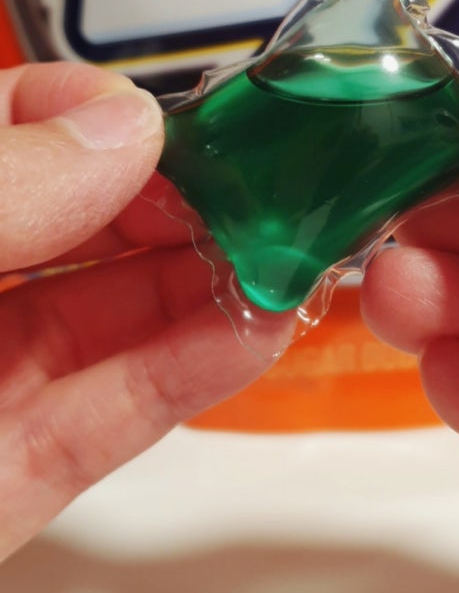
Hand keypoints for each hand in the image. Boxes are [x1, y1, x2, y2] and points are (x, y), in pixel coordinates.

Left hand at [0, 62, 291, 560]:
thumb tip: (122, 128)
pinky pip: (110, 413)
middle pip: (86, 220)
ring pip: (114, 317)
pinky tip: (257, 331)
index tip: (170, 122)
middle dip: (183, 198)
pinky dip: (191, 373)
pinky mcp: (10, 480)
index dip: (96, 113)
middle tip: (271, 183)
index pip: (21, 127)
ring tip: (296, 254)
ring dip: (212, 284)